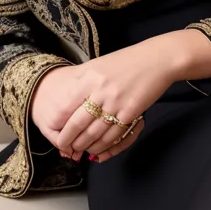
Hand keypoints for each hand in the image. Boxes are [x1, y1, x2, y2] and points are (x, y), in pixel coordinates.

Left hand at [30, 36, 178, 161]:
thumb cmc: (126, 61)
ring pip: (94, 133)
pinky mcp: (131, 112)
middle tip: (63, 147)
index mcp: (89, 76)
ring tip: (78, 150)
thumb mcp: (99, 64)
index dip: (57, 123)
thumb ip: (81, 80)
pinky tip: (97, 149)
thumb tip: (63, 99)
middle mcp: (100, 90)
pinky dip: (102, 145)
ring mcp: (116, 102)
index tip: (53, 130)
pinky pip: (112, 135)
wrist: (157, 60)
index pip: (65, 106)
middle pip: (77, 123)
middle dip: (68, 139)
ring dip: (84, 145)